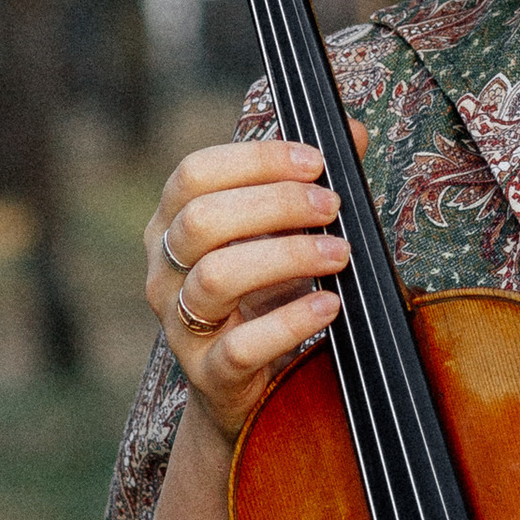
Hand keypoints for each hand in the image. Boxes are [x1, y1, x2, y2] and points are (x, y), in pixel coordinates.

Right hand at [147, 127, 364, 436]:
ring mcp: (179, 324)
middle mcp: (164, 270)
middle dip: (274, 204)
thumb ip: (312, 183)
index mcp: (172, 223)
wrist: (249, 389)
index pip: (194, 173)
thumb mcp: (285, 233)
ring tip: (339, 253)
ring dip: (286, 257)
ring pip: (215, 277)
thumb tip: (354, 130)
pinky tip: (329, 305)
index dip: (255, 159)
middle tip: (331, 206)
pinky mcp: (208, 373)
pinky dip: (290, 321)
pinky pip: (240, 345)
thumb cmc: (266, 294)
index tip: (315, 161)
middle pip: (201, 219)